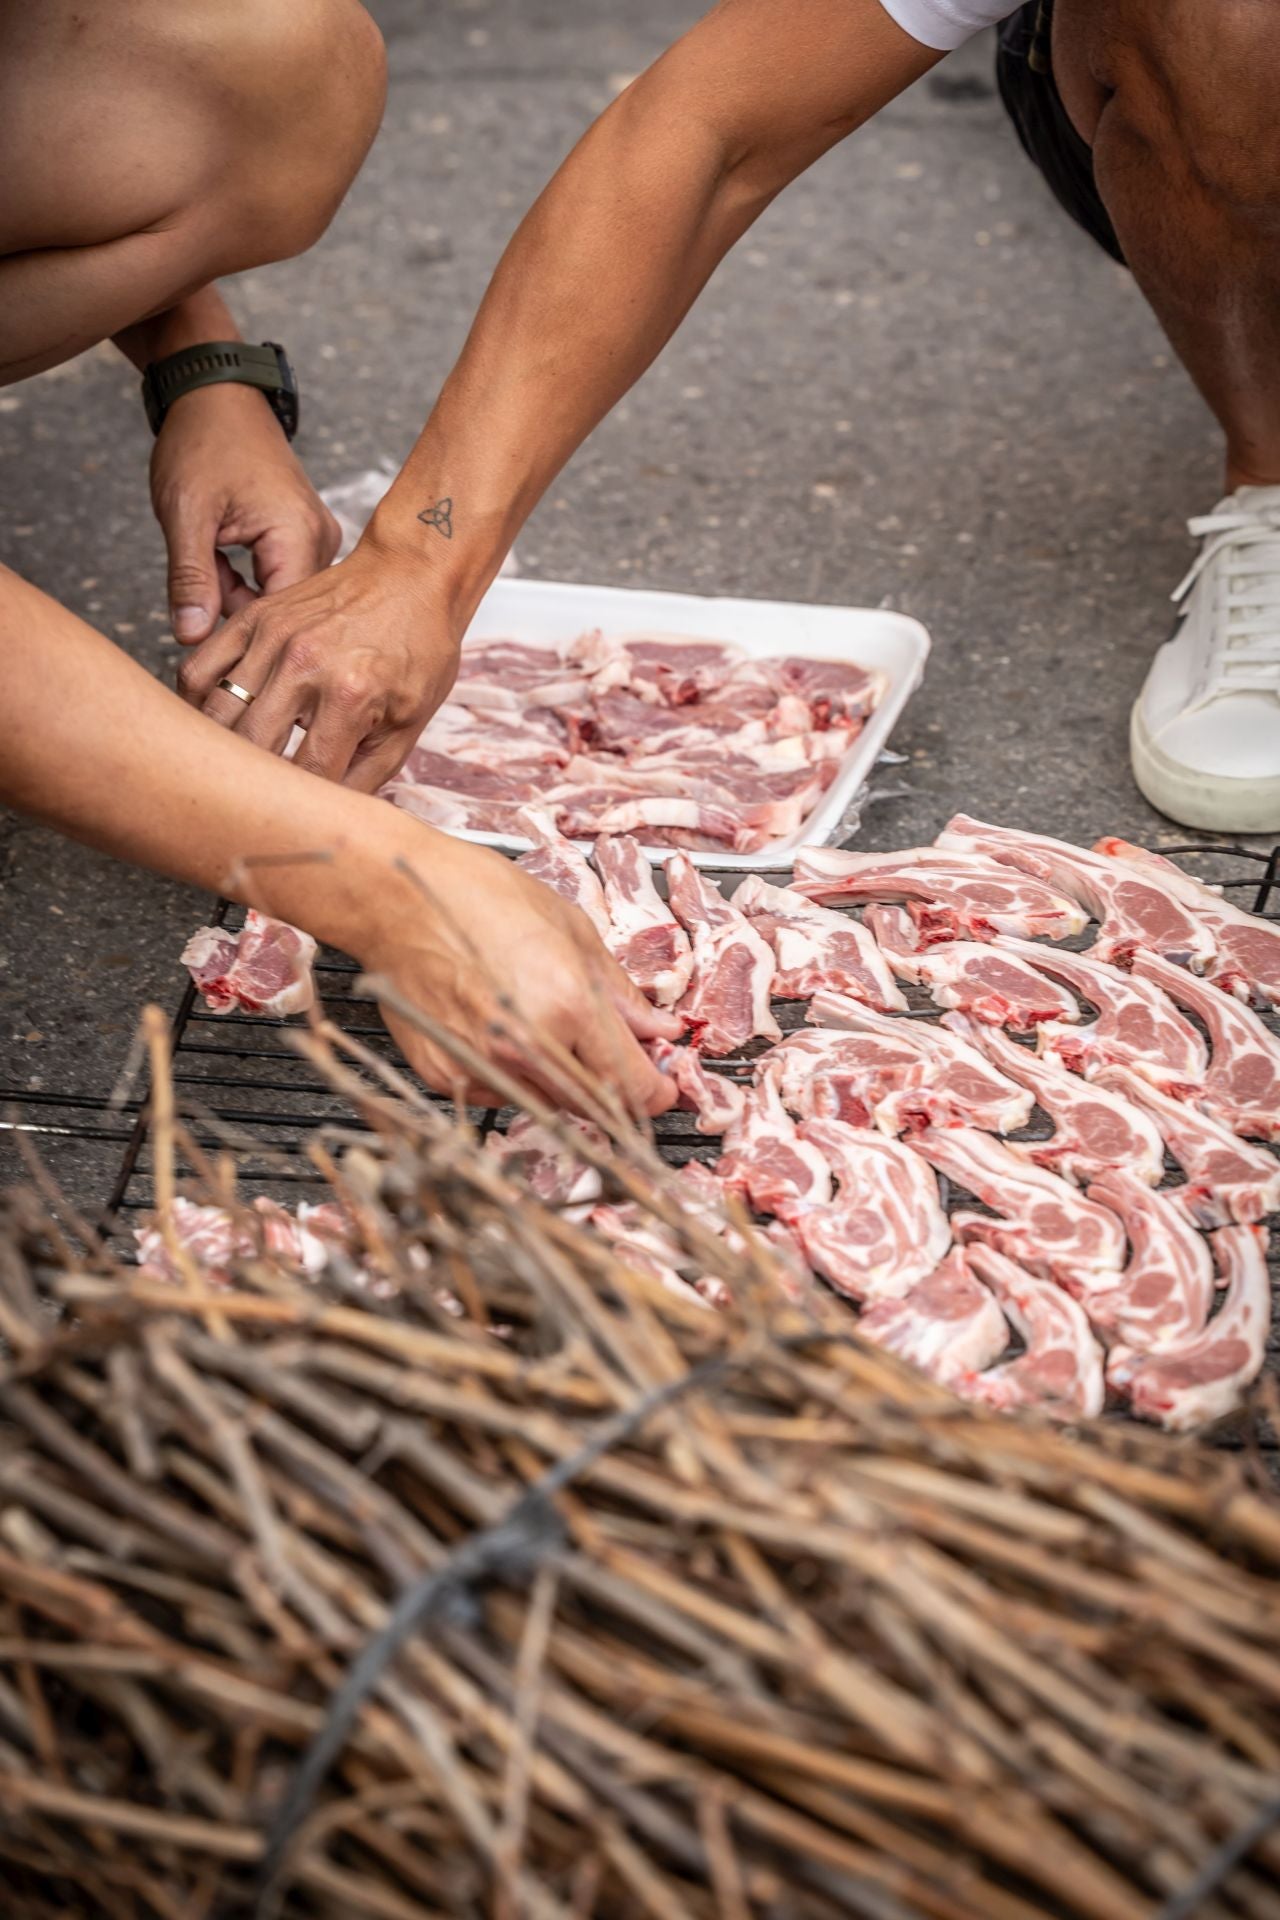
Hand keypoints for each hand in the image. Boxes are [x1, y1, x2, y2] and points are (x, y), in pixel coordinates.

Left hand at [151, 381, 340, 639]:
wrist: (216, 395)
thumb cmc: (203, 442)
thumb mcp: (186, 515)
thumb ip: (192, 582)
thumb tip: (192, 640)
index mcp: (299, 534)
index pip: (285, 622)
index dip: (246, 646)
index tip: (210, 656)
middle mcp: (322, 540)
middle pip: (285, 615)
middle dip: (235, 612)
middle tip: (198, 586)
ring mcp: (317, 539)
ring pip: (278, 599)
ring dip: (237, 595)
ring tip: (209, 557)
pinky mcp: (306, 537)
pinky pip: (279, 580)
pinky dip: (245, 579)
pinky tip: (221, 555)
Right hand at [175, 519, 458, 792]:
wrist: (411, 576)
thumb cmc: (419, 647)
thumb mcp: (411, 721)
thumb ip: (368, 775)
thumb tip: (331, 817)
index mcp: (349, 695)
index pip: (308, 775)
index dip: (301, 808)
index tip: (294, 823)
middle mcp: (302, 665)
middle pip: (251, 749)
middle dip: (253, 785)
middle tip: (253, 806)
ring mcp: (271, 639)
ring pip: (215, 714)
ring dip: (219, 749)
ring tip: (230, 772)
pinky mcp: (252, 620)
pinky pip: (199, 669)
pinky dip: (196, 704)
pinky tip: (212, 726)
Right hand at [355, 831, 682, 1116]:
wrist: (397, 900)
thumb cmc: (478, 897)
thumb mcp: (570, 929)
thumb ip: (619, 992)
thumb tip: (659, 1029)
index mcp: (568, 1005)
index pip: (634, 1085)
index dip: (657, 1092)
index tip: (662, 1085)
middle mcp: (527, 1048)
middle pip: (595, 1107)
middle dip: (617, 1092)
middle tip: (617, 1062)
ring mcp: (483, 1067)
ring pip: (549, 1105)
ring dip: (567, 1084)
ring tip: (550, 1033)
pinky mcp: (448, 1076)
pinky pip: (501, 1095)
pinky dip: (517, 1077)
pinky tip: (506, 1035)